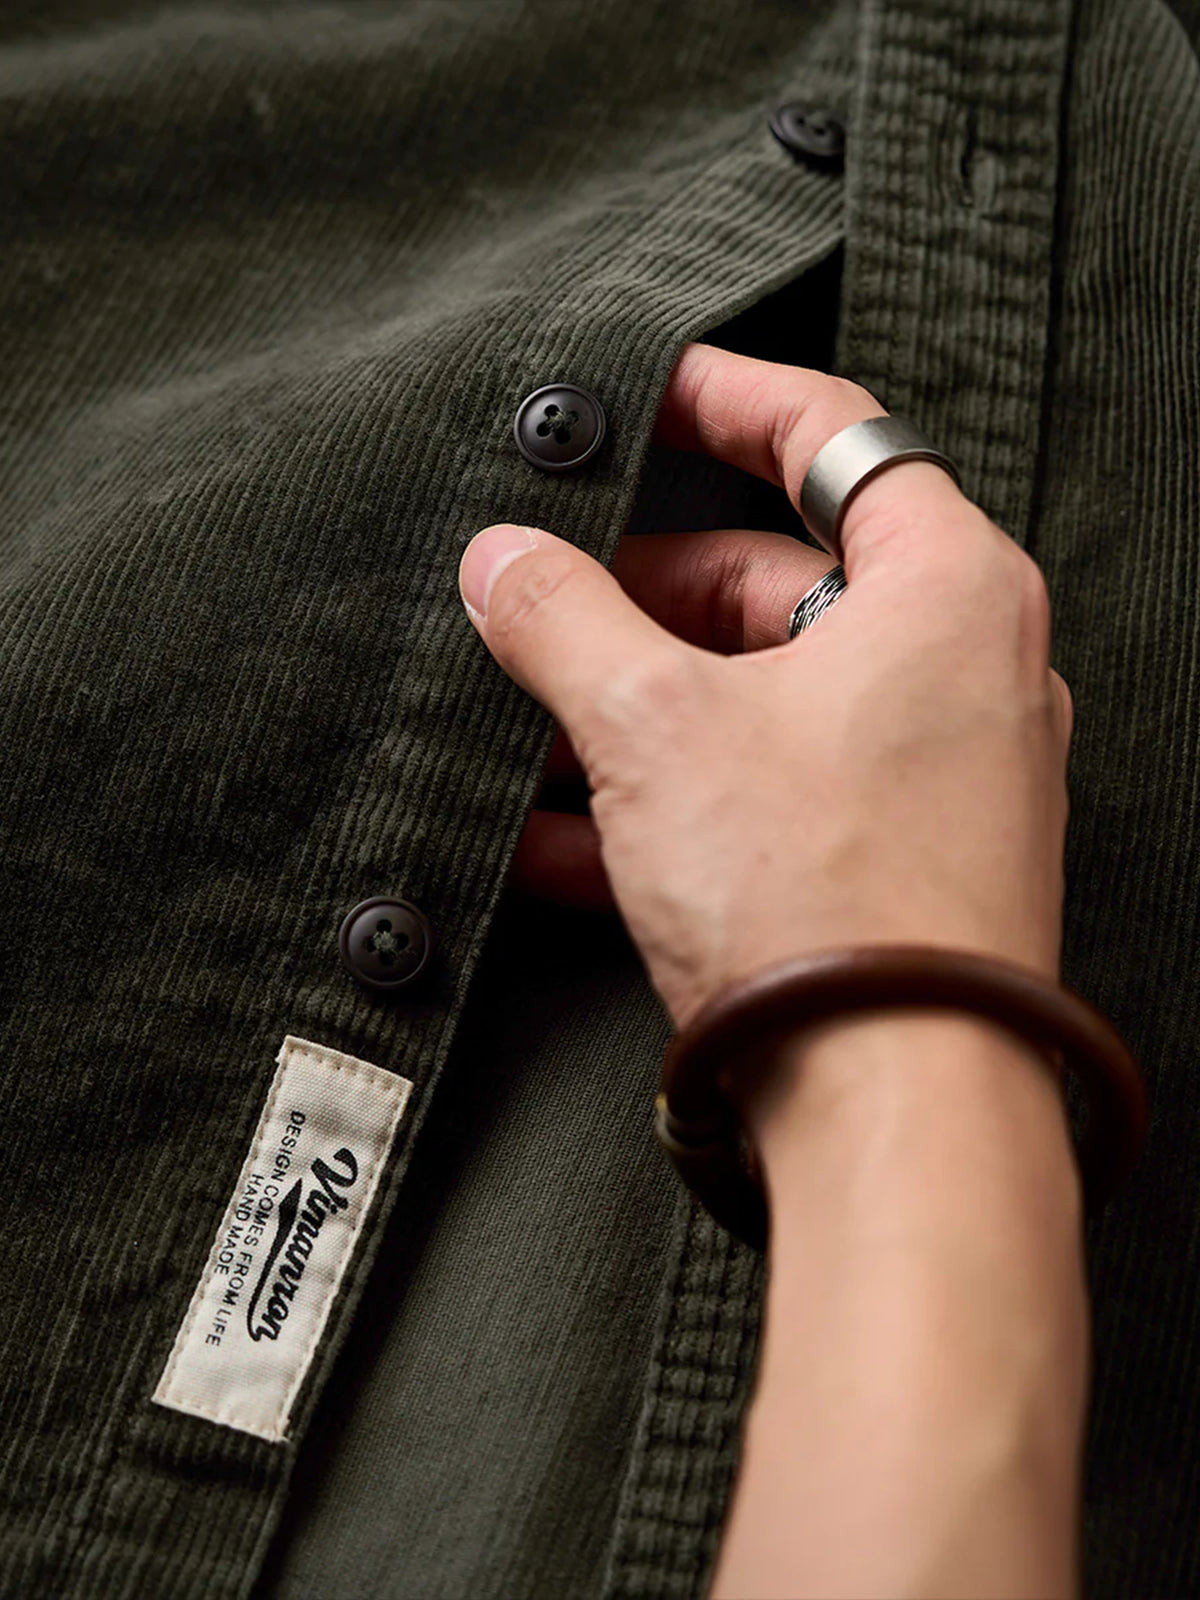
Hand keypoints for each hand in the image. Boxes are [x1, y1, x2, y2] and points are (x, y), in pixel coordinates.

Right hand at [458, 343, 1072, 1031]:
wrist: (900, 1114)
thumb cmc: (825, 899)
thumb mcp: (655, 729)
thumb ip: (565, 623)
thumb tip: (502, 562)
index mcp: (946, 591)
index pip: (833, 436)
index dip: (725, 400)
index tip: (647, 390)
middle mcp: (963, 676)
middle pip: (777, 585)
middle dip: (641, 600)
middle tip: (542, 608)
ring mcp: (934, 780)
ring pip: (760, 704)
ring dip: (636, 715)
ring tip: (526, 732)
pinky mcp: (893, 870)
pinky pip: (767, 801)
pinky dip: (670, 804)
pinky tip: (559, 841)